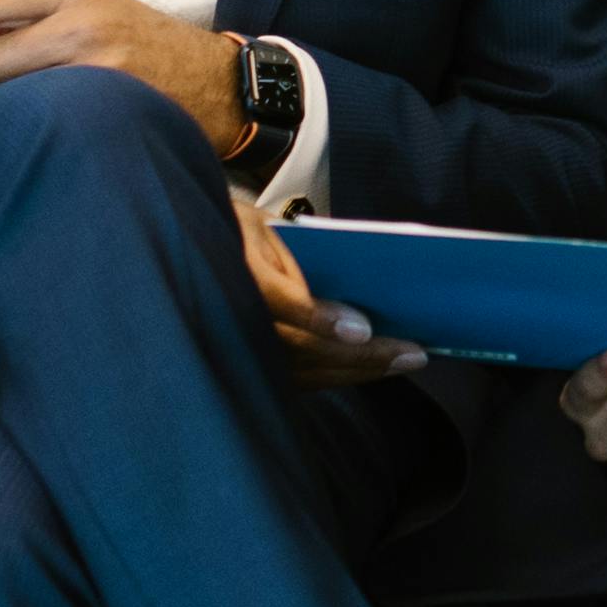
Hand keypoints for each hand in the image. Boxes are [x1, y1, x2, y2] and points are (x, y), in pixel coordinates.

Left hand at [0, 0, 244, 153]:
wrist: (218, 84)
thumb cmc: (148, 48)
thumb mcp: (96, 8)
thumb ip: (36, 15)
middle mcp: (81, 22)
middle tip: (17, 85)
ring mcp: (93, 67)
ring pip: (7, 95)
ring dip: (10, 104)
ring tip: (46, 104)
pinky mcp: (103, 105)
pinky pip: (35, 119)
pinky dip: (32, 124)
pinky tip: (56, 124)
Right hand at [231, 189, 429, 387]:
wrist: (195, 256)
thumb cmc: (242, 234)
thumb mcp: (268, 228)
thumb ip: (305, 254)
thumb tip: (357, 287)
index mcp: (239, 271)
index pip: (281, 303)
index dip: (322, 319)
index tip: (364, 329)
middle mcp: (235, 318)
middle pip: (304, 348)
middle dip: (362, 356)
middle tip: (412, 354)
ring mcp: (240, 350)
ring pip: (307, 371)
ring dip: (359, 371)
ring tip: (403, 362)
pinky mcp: (252, 367)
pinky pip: (301, 378)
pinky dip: (340, 375)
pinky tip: (373, 369)